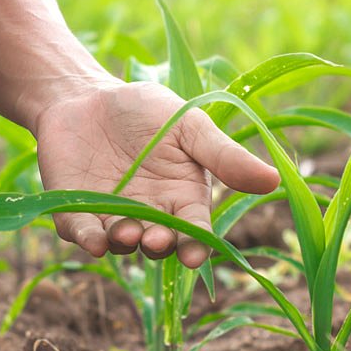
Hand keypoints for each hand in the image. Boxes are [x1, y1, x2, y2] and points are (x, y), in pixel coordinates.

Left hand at [34, 81, 279, 268]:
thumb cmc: (143, 111)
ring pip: (121, 243)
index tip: (196, 254)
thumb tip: (274, 178)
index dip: (197, 246)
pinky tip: (93, 241)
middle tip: (156, 239)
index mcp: (182, 198)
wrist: (85, 96)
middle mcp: (150, 215)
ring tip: (126, 232)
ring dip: (124, 243)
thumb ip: (224, 156)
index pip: (194, 231)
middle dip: (159, 246)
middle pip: (159, 243)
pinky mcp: (76, 213)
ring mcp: (111, 217)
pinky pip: (82, 234)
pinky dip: (87, 240)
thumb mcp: (189, 127)